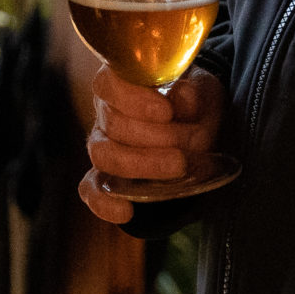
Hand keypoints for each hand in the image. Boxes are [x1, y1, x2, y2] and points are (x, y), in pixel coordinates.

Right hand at [78, 66, 226, 225]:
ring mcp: (104, 146)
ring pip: (103, 155)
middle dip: (154, 138)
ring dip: (140, 165)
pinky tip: (126, 210)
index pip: (109, 84)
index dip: (133, 98)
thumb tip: (183, 99)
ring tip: (178, 167)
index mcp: (123, 82)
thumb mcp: (203, 92)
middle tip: (188, 146)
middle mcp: (106, 113)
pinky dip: (103, 203)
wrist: (198, 131)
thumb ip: (193, 94)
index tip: (166, 111)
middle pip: (113, 124)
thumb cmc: (194, 104)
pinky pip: (91, 190)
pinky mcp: (105, 179)